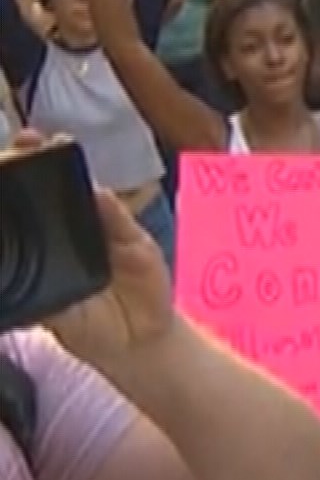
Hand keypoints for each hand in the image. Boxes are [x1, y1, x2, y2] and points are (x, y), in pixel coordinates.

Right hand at [8, 131, 177, 365]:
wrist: (141, 340)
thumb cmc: (146, 288)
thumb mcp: (140, 250)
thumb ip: (119, 222)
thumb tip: (97, 190)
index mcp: (84, 219)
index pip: (56, 183)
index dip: (40, 159)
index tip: (33, 140)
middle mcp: (55, 238)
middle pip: (24, 203)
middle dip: (12, 174)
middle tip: (9, 155)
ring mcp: (39, 266)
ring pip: (11, 236)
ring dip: (4, 216)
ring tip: (0, 187)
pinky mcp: (30, 299)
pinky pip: (9, 281)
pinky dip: (2, 266)